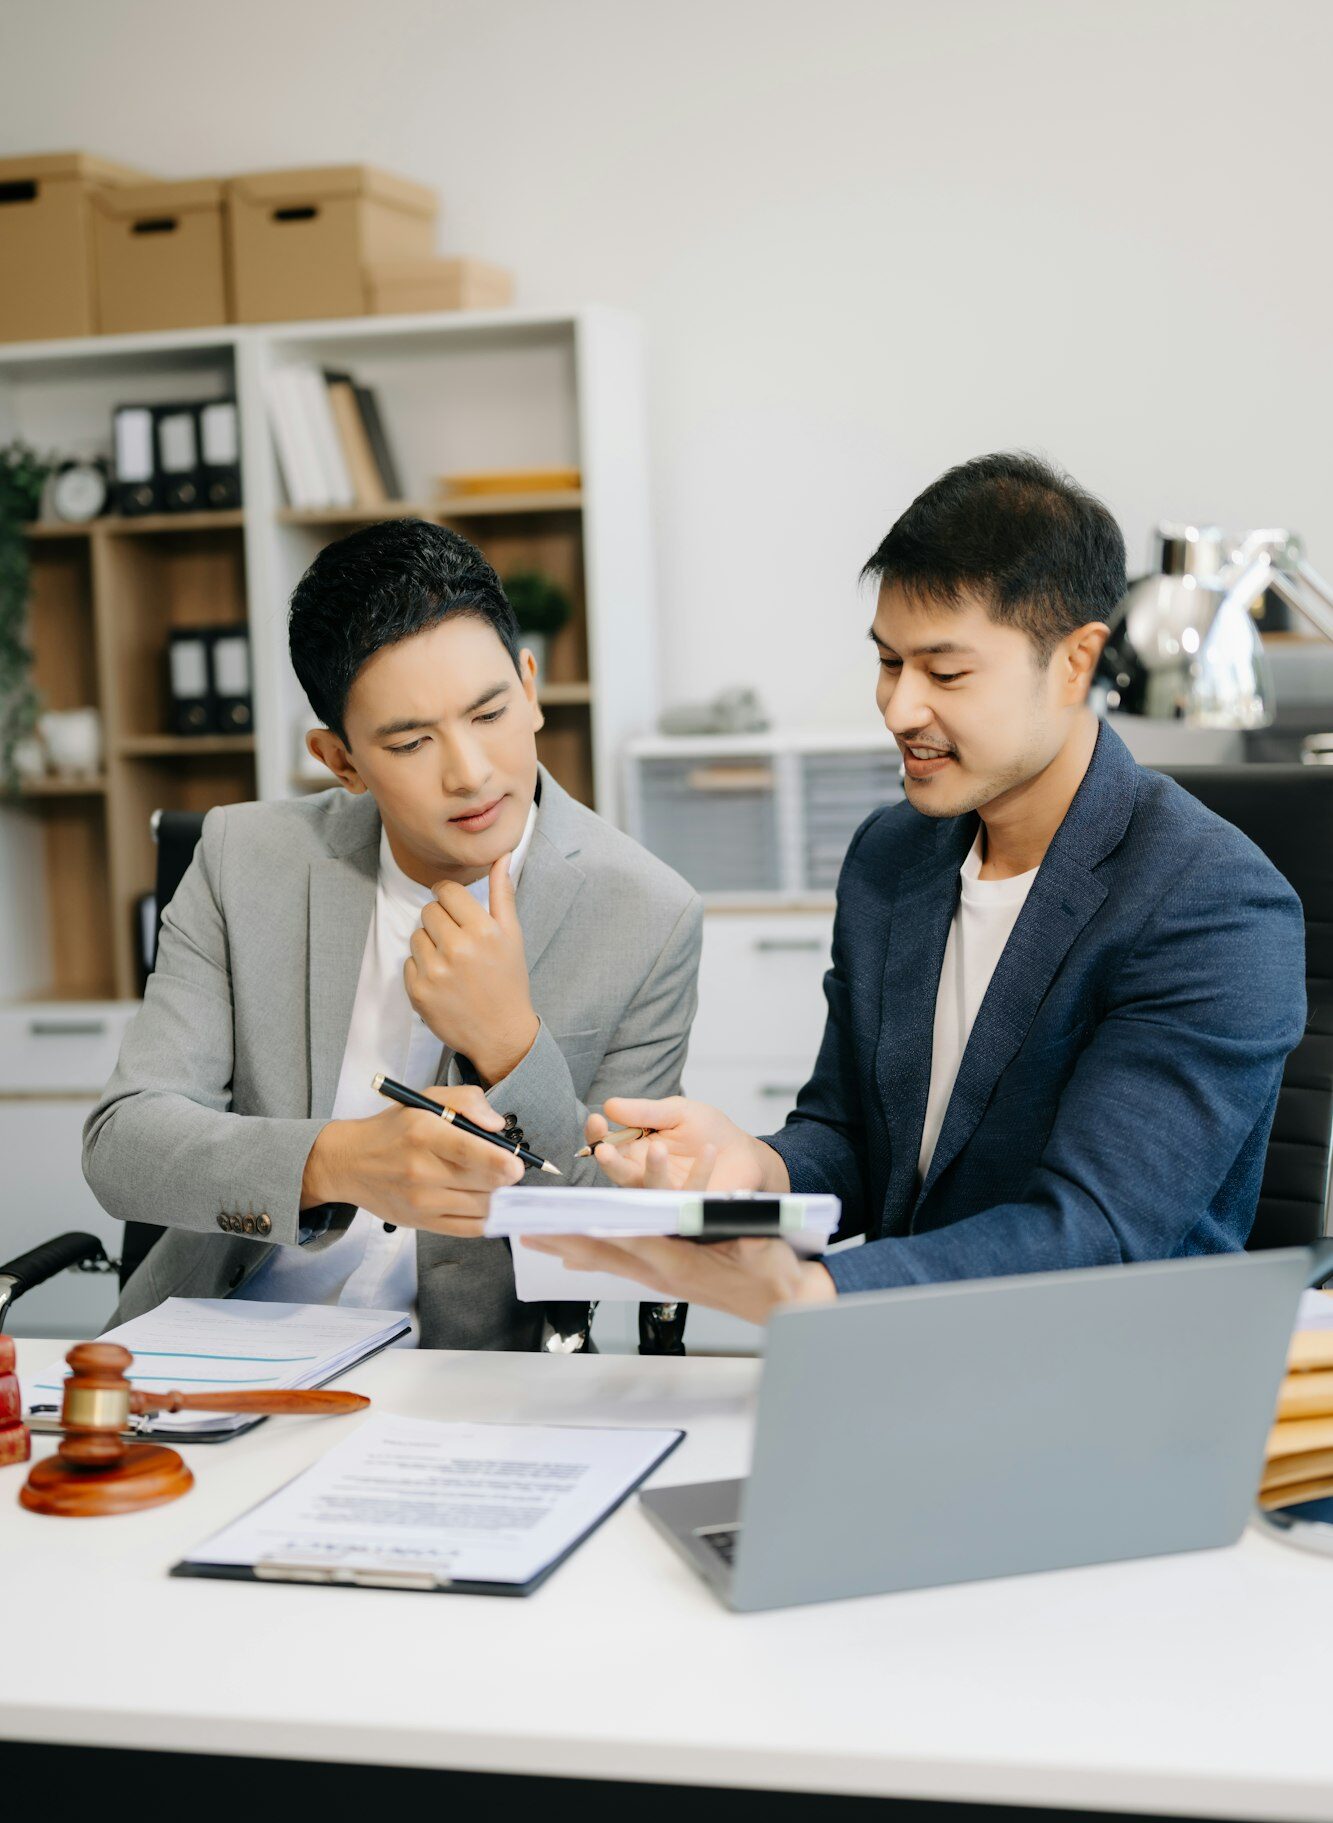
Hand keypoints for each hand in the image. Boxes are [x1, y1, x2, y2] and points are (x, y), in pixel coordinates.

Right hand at [301, 1085, 524, 1236]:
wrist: (349, 1164)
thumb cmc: (394, 1130)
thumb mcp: (427, 1099)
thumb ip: (467, 1102)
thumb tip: (497, 1127)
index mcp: (424, 1135)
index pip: (472, 1153)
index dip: (504, 1162)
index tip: (517, 1163)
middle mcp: (422, 1171)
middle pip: (484, 1184)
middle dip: (505, 1177)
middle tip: (506, 1167)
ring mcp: (421, 1202)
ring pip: (482, 1207)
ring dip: (496, 1195)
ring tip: (490, 1181)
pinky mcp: (422, 1224)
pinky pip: (470, 1229)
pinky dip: (485, 1217)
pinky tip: (482, 1200)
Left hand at [404, 854, 537, 1084]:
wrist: (501, 1034)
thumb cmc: (509, 981)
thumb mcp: (512, 936)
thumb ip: (502, 893)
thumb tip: (502, 854)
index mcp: (483, 931)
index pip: (446, 891)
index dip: (449, 898)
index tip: (454, 908)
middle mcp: (457, 949)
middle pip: (428, 911)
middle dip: (440, 921)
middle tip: (457, 941)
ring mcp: (435, 972)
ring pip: (416, 936)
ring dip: (429, 945)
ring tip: (451, 963)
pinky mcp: (418, 992)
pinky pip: (408, 962)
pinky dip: (422, 969)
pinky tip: (443, 982)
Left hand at [523, 1229, 836, 1324]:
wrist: (783, 1302)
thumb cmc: (773, 1271)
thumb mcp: (758, 1244)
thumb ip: (736, 1228)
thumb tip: (713, 1208)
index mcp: (680, 1261)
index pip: (626, 1240)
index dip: (590, 1229)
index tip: (560, 1221)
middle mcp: (662, 1271)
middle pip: (603, 1251)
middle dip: (562, 1240)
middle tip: (525, 1230)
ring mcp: (661, 1278)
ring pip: (605, 1259)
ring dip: (569, 1248)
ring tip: (536, 1238)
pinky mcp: (665, 1278)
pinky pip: (619, 1266)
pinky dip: (592, 1258)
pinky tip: (571, 1257)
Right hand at [583, 1096, 787, 1193]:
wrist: (743, 1151)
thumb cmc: (707, 1130)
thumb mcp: (677, 1112)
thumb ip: (645, 1111)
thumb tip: (609, 1104)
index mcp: (635, 1150)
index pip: (607, 1146)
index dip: (597, 1136)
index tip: (597, 1120)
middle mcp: (644, 1176)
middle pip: (619, 1175)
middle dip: (610, 1163)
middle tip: (604, 1150)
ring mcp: (667, 1194)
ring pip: (650, 1189)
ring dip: (652, 1171)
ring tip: (658, 1148)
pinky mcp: (693, 1205)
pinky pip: (690, 1194)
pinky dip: (701, 1171)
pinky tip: (710, 1150)